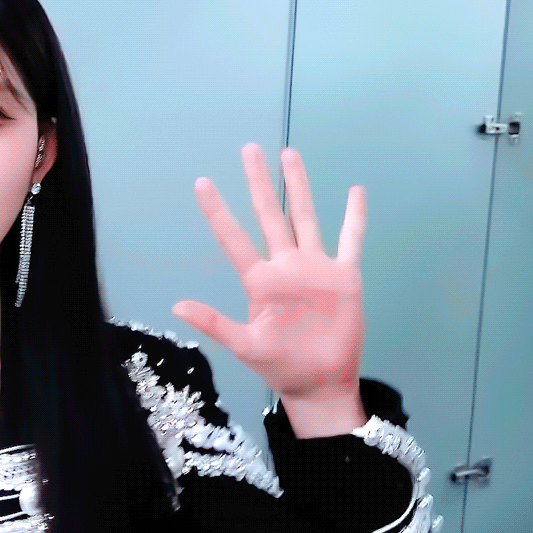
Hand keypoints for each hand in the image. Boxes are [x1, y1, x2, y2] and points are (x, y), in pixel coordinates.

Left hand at [172, 143, 366, 435]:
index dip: (218, 211)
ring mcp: (315, 268)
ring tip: (289, 154)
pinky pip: (351, 240)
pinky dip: (354, 216)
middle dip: (258, 182)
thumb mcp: (243, 345)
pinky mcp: (344, 277)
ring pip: (305, 217)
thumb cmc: (279, 365)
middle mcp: (285, 266)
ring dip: (298, 186)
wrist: (319, 382)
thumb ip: (214, 323)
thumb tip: (177, 306)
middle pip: (269, 214)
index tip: (202, 182)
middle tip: (249, 150)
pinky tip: (355, 191)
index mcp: (259, 280)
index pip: (233, 237)